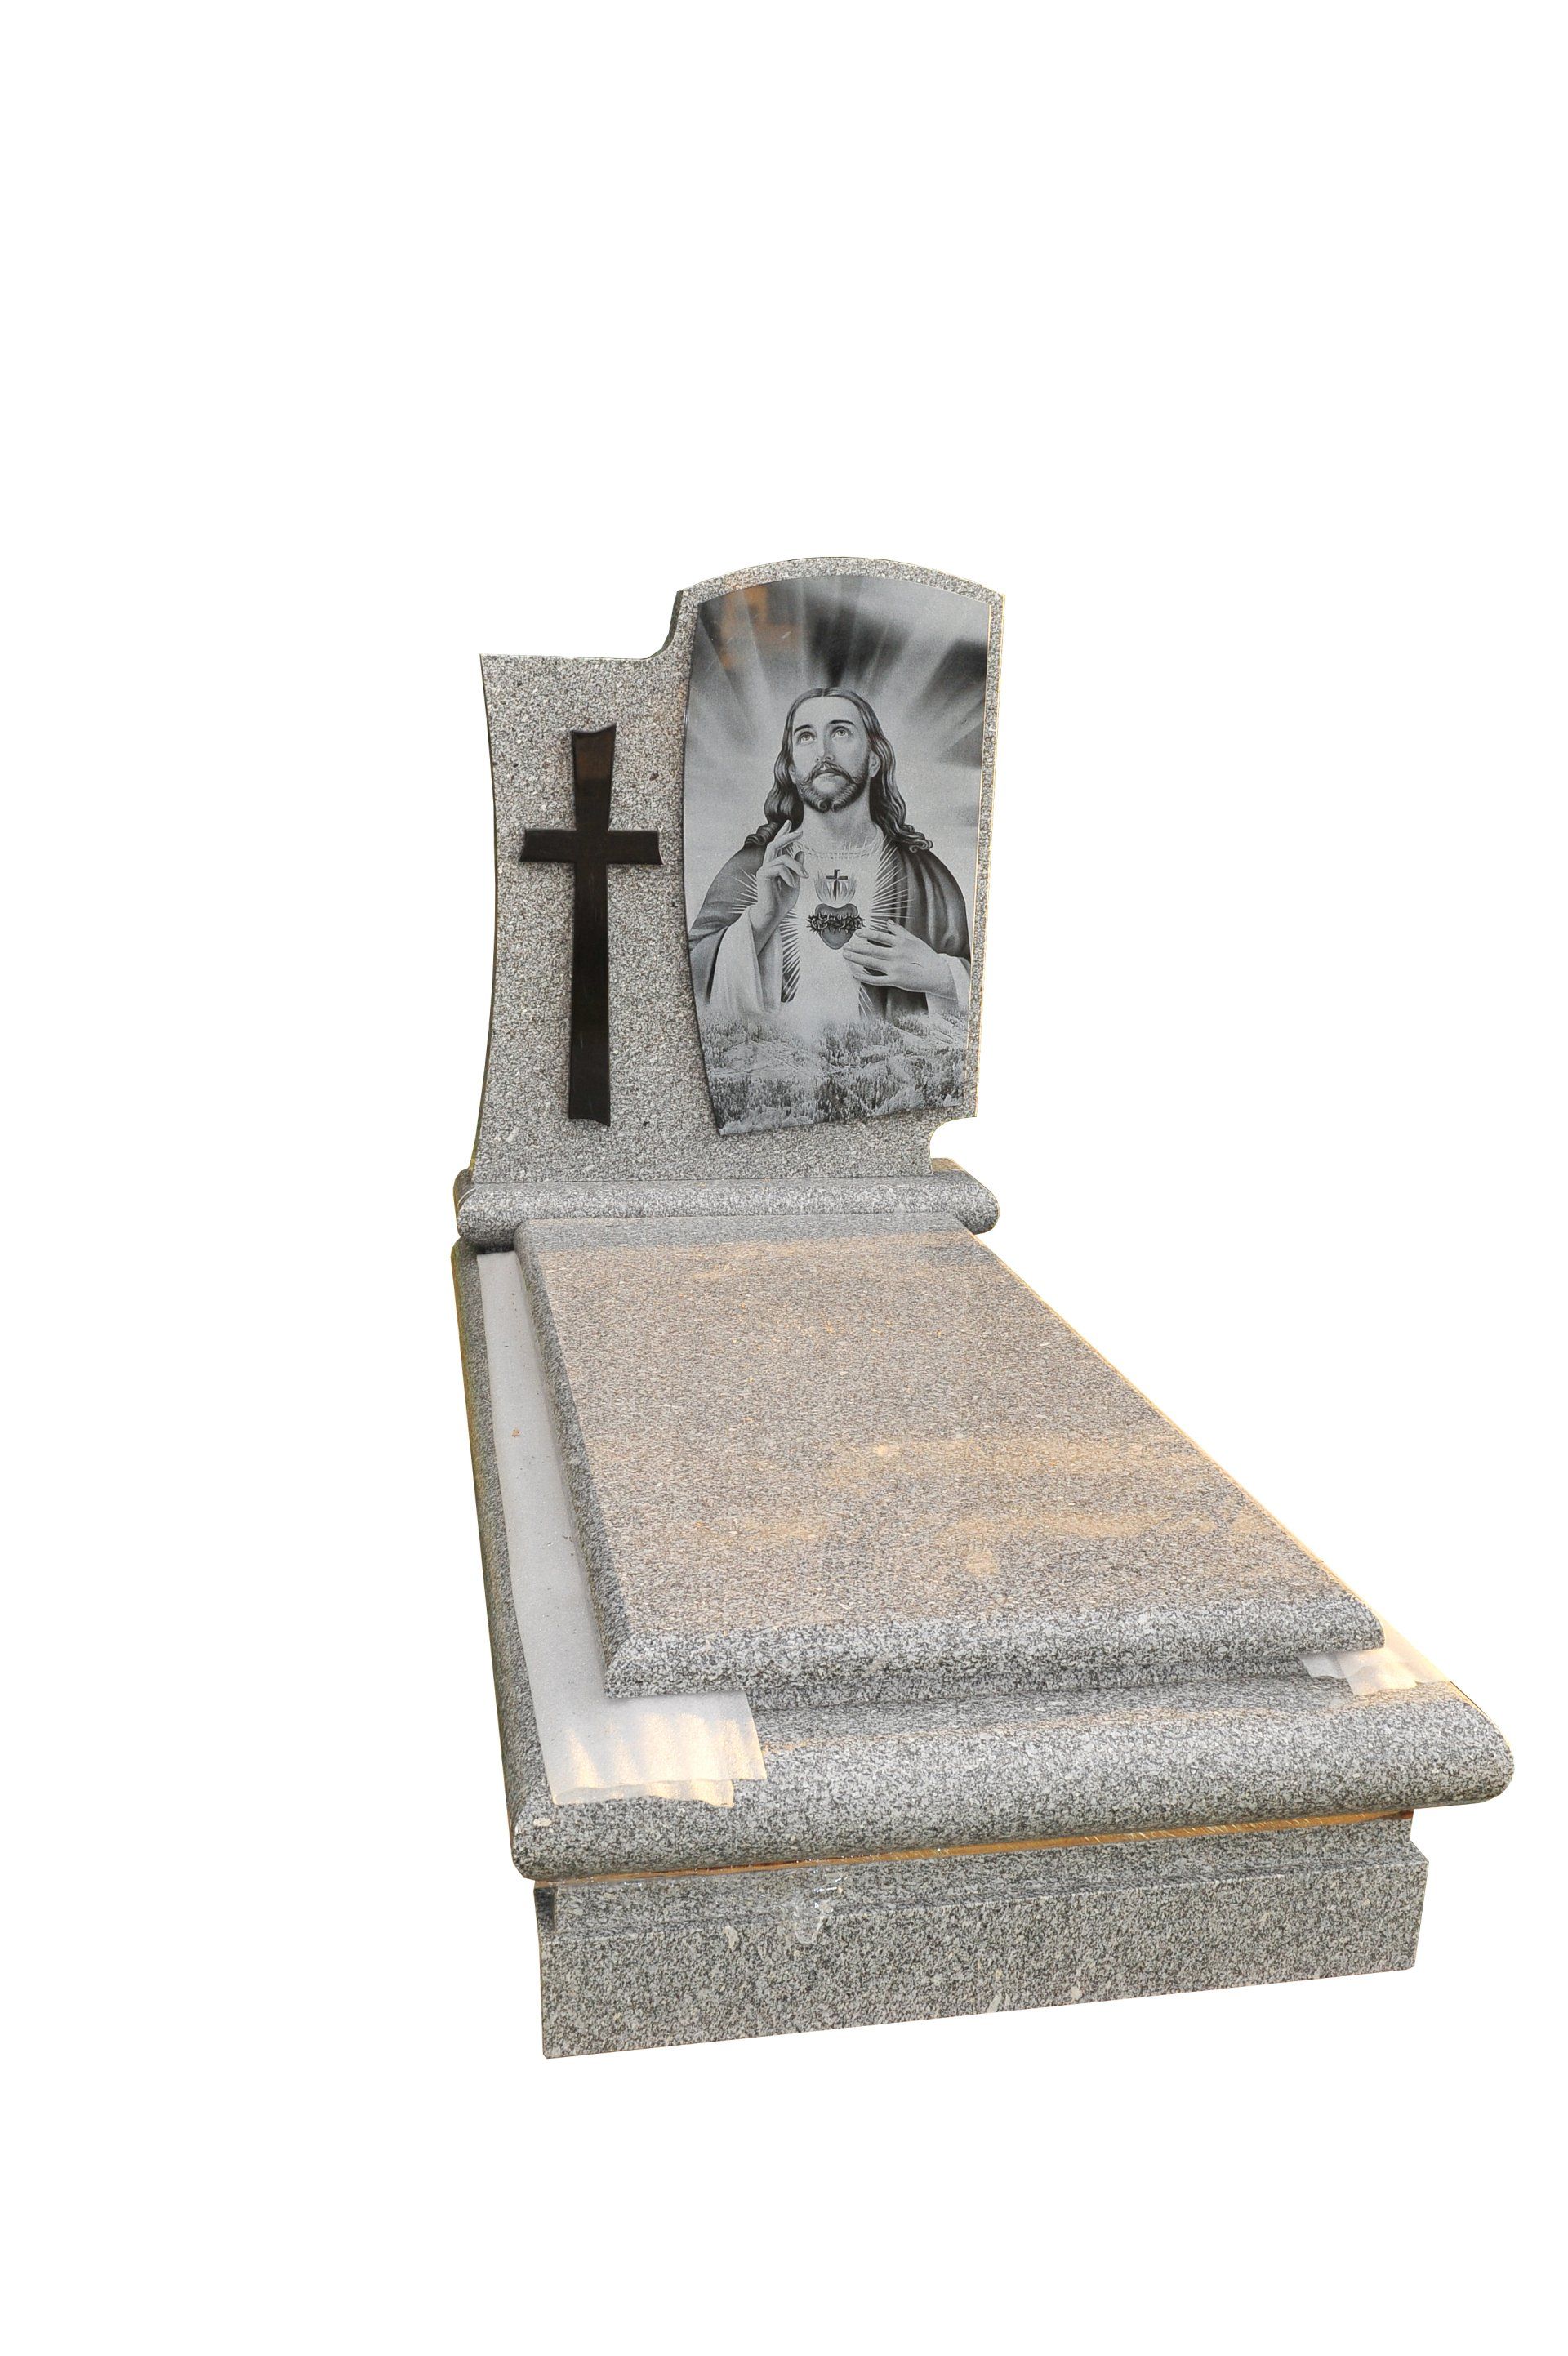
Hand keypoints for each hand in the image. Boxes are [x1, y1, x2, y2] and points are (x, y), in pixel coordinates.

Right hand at [748, 821, 806, 943]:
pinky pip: (780, 868)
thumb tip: (801, 852)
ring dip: (797, 866)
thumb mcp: (795, 881)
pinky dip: (789, 875)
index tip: (789, 823)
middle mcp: (767, 865)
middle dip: (787, 836)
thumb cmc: (783, 901)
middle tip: (800, 832)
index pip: (777, 845)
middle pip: (775, 844)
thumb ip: (797, 867)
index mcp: (775, 865)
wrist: (774, 915)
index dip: (782, 833)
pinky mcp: (763, 875)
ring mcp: (764, 869)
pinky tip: (793, 884)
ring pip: (783, 858)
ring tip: (804, 877)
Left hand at [844, 916, 948, 994]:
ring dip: (856, 958)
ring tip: (846, 955)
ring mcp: (895, 968)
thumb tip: (887, 921)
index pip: (880, 936)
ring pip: (871, 962)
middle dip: (856, 947)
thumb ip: (900, 931)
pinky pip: (876, 979)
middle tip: (844, 946)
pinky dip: (864, 976)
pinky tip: (854, 972)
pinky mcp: (895, 980)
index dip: (867, 934)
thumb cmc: (926, 956)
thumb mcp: (915, 940)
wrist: (937, 975)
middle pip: (872, 949)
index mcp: (901, 943)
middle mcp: (896, 954)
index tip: (857, 933)